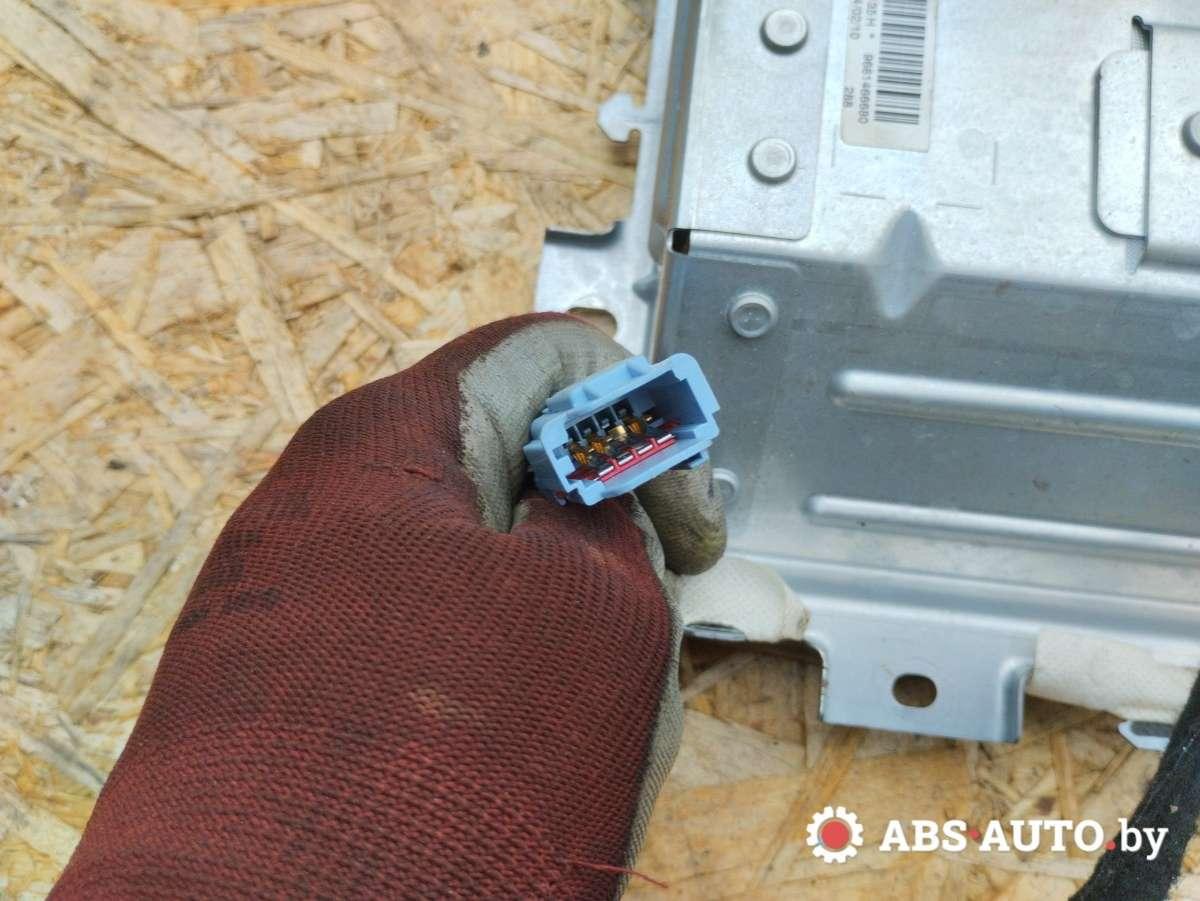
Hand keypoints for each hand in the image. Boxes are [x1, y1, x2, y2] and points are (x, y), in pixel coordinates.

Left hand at [54, 313, 724, 898]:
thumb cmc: (438, 774)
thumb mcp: (593, 608)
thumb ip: (617, 516)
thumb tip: (602, 499)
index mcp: (383, 441)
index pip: (544, 357)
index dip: (641, 412)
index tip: (684, 502)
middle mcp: (324, 502)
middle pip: (506, 464)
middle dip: (599, 528)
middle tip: (657, 600)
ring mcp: (302, 594)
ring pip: (477, 565)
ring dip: (557, 617)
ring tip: (588, 703)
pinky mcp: (297, 678)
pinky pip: (429, 639)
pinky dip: (500, 670)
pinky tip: (527, 743)